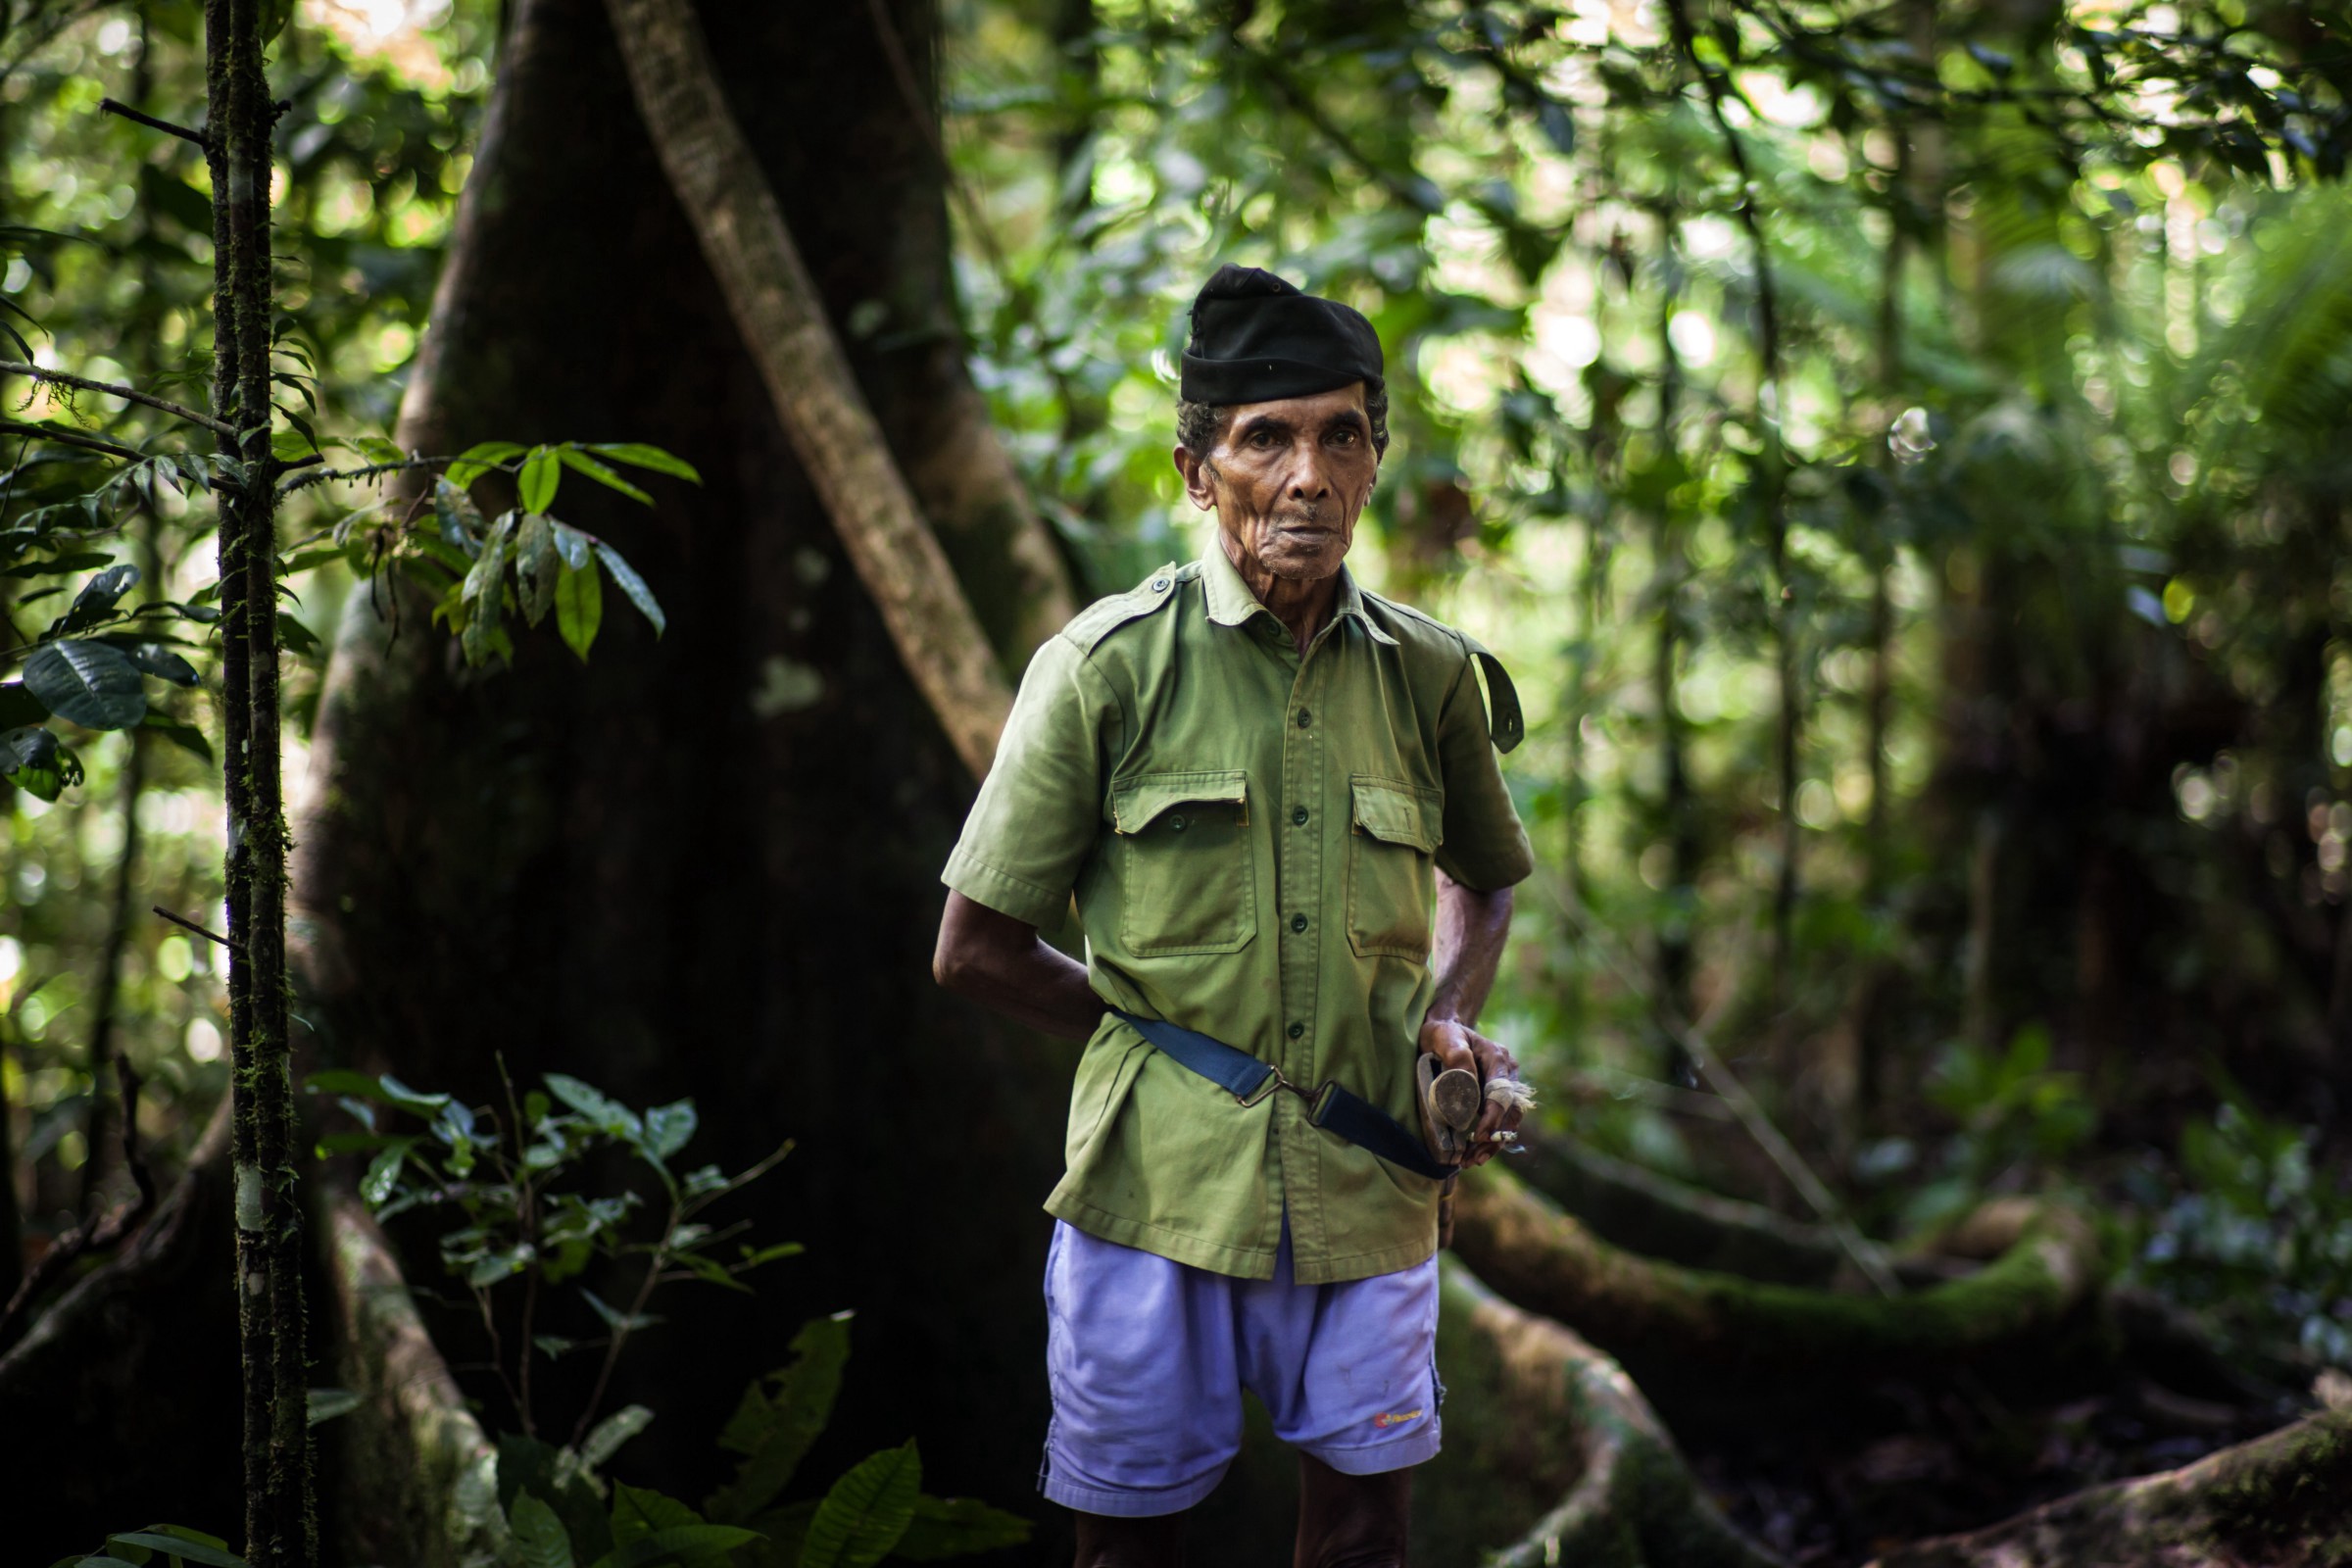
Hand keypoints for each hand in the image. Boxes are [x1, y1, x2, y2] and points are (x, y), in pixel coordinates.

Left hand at [1418, 1015, 1522, 1168]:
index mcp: (1498, 1058)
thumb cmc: (1443, 1034)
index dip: (1492, 1118)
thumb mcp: (1445, 1037)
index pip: (1502, 1094)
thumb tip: (1466, 1081)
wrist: (1444, 1030)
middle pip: (1510, 1113)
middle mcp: (1506, 1074)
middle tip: (1473, 1158)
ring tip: (1471, 1161)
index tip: (1479, 1137)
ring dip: (1492, 1144)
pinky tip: (1472, 1153)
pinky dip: (1487, 1139)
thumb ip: (1457, 1055)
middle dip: (1494, 1138)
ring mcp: (1502, 1087)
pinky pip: (1497, 1121)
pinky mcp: (1493, 1098)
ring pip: (1506, 1121)